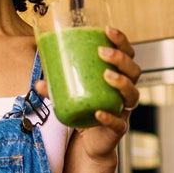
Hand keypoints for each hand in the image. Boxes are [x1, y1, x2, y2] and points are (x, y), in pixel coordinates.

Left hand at [35, 26, 140, 161]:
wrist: (90, 142)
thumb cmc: (85, 112)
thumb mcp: (69, 95)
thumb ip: (55, 89)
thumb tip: (38, 83)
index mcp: (117, 77)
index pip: (127, 54)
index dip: (121, 41)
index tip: (108, 30)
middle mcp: (125, 92)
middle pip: (134, 71)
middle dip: (121, 59)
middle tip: (102, 52)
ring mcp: (124, 110)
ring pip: (132, 94)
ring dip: (122, 83)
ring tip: (106, 76)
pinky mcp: (118, 129)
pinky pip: (119, 123)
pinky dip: (110, 117)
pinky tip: (99, 113)